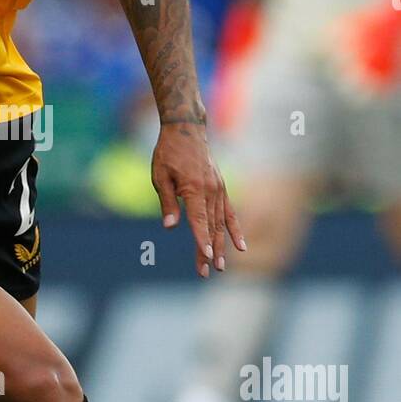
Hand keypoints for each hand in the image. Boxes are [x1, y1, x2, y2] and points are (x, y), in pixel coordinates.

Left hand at [151, 122, 245, 277]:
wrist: (186, 130)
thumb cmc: (168, 153)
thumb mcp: (160, 176)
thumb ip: (167, 202)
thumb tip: (170, 227)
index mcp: (193, 188)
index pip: (198, 219)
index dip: (202, 239)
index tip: (206, 256)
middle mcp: (210, 190)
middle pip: (210, 226)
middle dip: (209, 251)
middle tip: (208, 272)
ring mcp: (218, 189)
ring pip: (221, 223)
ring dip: (221, 246)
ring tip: (220, 267)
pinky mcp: (221, 188)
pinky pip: (230, 213)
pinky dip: (235, 230)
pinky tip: (240, 247)